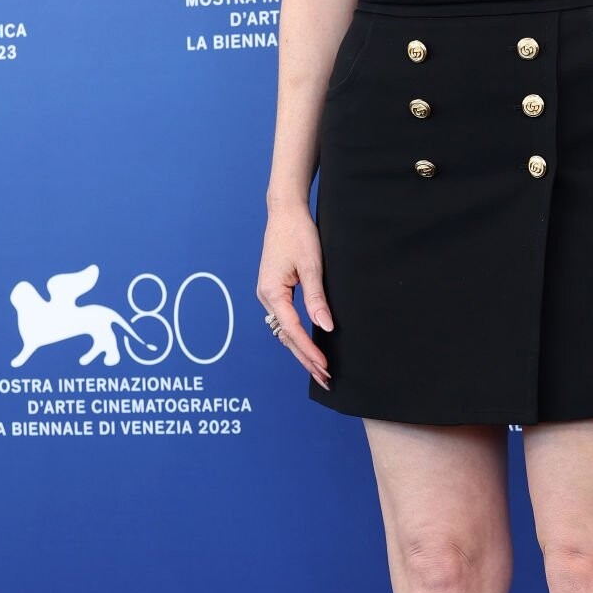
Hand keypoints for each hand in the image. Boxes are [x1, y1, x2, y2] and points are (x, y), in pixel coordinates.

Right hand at [257, 204, 332, 388]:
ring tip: (320, 370)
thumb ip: (317, 298)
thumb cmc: (298, 234)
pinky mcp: (275, 291)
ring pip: (285, 331)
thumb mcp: (311, 266)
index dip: (309, 351)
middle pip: (286, 337)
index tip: (325, 367)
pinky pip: (285, 320)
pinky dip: (297, 336)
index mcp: (271, 292)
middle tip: (326, 380)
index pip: (292, 330)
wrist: (285, 212)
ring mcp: (268, 295)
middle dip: (306, 359)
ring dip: (302, 350)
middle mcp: (266, 297)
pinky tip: (310, 346)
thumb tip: (325, 327)